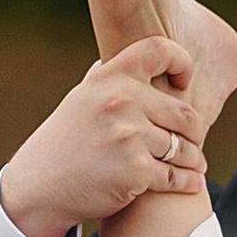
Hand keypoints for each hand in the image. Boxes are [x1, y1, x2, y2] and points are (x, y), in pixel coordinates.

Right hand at [0, 38, 210, 236]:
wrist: (40, 187)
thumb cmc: (65, 142)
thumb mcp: (82, 99)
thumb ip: (111, 80)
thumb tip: (142, 58)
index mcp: (108, 77)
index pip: (158, 50)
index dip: (181, 62)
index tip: (183, 83)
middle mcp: (120, 101)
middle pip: (184, 113)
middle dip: (194, 132)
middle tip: (195, 142)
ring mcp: (129, 135)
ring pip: (184, 148)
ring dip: (194, 159)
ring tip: (196, 163)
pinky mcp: (136, 169)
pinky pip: (176, 176)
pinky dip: (187, 181)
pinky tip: (190, 181)